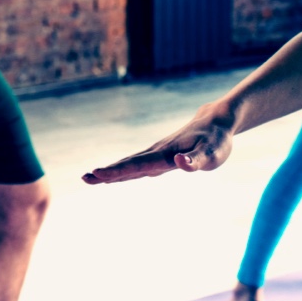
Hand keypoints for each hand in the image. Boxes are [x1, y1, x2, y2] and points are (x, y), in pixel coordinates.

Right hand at [82, 105, 233, 183]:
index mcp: (166, 154)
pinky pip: (136, 164)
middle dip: (107, 173)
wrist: (214, 122)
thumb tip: (180, 163)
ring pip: (129, 164)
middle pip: (128, 164)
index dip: (118, 171)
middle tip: (85, 179)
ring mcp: (156, 153)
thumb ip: (197, 160)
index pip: (138, 165)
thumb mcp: (214, 153)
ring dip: (111, 172)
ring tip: (90, 178)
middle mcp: (157, 153)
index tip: (98, 173)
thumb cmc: (216, 140)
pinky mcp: (159, 155)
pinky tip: (114, 176)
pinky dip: (122, 170)